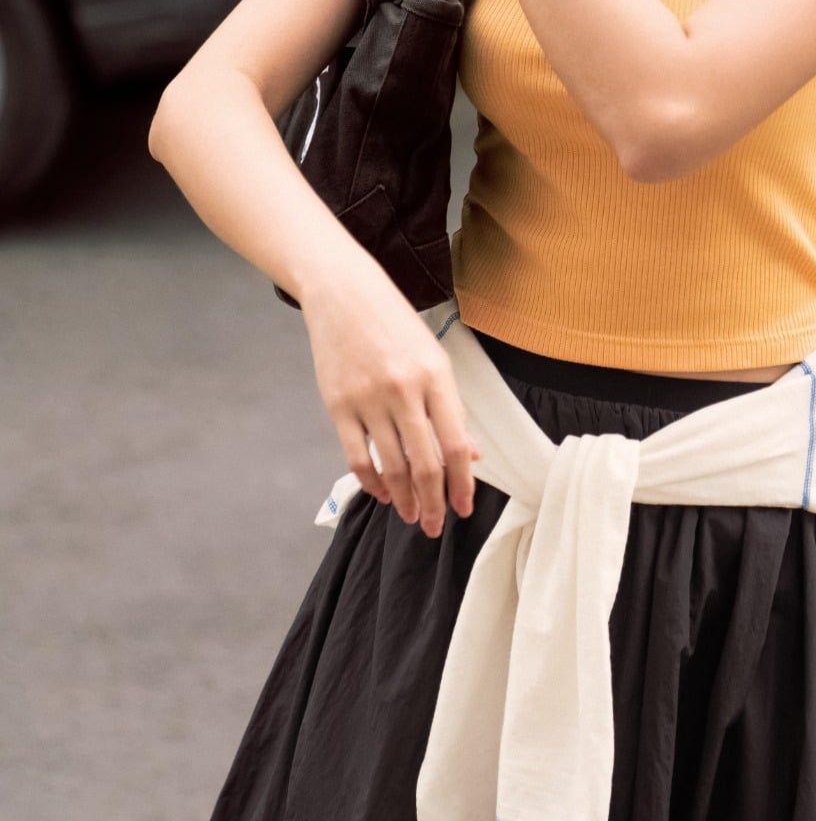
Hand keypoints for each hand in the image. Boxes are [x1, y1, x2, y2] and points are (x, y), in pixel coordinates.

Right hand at [299, 254, 482, 538]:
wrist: (344, 294)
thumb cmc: (395, 326)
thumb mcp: (435, 359)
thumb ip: (453, 408)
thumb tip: (472, 454)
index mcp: (435, 378)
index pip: (455, 444)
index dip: (462, 483)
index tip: (464, 508)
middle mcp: (403, 390)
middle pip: (424, 463)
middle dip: (433, 502)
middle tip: (436, 525)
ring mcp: (368, 399)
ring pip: (390, 465)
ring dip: (404, 498)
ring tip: (412, 516)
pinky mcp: (338, 404)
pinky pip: (357, 456)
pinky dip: (371, 481)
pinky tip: (382, 493)